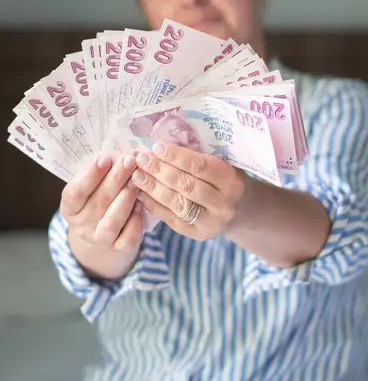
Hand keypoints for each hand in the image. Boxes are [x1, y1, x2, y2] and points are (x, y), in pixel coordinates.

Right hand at [60, 153, 143, 278]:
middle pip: (98, 202)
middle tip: (130, 160)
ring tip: (138, 180)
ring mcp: (99, 239)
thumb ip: (99, 173)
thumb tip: (117, 150)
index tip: (105, 157)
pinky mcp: (118, 249)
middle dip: (116, 179)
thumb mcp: (91, 188)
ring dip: (126, 198)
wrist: (102, 235)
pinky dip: (137, 220)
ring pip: (112, 221)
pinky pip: (128, 237)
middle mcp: (81, 225)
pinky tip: (143, 203)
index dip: (90, 175)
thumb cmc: (97, 200)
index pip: (75, 192)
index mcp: (70, 208)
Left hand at [131, 142, 245, 240]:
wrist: (243, 211)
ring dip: (153, 188)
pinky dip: (154, 205)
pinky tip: (140, 193)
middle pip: (186, 186)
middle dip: (160, 171)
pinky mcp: (199, 234)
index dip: (176, 156)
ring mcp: (212, 222)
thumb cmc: (228, 179)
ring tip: (137, 175)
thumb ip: (200, 156)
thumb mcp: (225, 164)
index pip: (200, 166)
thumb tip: (163, 146)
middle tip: (141, 159)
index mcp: (232, 181)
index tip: (156, 146)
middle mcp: (224, 204)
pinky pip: (172, 219)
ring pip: (178, 204)